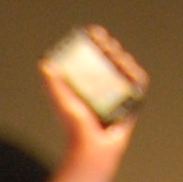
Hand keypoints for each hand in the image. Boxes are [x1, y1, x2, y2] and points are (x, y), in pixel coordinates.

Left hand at [44, 29, 142, 163]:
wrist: (90, 148)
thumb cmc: (74, 127)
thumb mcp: (62, 101)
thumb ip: (53, 84)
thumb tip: (44, 63)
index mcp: (87, 82)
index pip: (93, 55)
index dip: (96, 42)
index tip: (95, 33)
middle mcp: (103, 86)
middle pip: (110, 58)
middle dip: (110, 48)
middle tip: (106, 44)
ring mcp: (118, 93)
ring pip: (125, 68)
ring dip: (123, 58)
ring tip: (117, 56)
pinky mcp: (131, 103)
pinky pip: (138, 84)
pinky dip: (136, 75)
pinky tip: (130, 69)